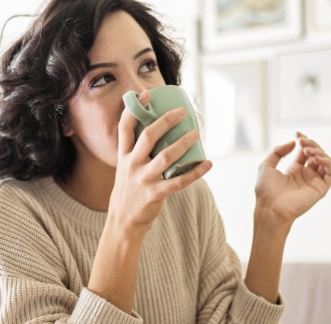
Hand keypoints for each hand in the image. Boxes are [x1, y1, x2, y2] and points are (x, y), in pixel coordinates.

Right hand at [108, 89, 212, 235]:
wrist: (123, 221)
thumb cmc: (129, 190)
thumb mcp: (126, 168)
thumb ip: (138, 152)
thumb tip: (160, 130)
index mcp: (124, 156)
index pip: (125, 128)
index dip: (134, 110)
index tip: (145, 95)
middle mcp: (132, 165)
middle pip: (148, 137)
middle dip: (165, 121)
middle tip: (181, 112)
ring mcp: (143, 180)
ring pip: (165, 157)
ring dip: (183, 144)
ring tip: (196, 134)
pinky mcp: (155, 194)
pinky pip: (178, 182)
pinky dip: (195, 172)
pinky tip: (207, 164)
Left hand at [254, 132, 330, 223]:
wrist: (270, 208)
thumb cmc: (266, 191)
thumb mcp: (266, 165)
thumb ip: (278, 151)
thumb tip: (293, 142)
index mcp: (294, 171)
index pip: (305, 152)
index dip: (303, 141)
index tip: (298, 134)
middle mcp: (306, 176)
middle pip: (316, 154)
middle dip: (311, 144)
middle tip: (302, 141)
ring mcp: (314, 182)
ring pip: (326, 162)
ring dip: (319, 152)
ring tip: (307, 150)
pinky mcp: (321, 189)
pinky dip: (327, 163)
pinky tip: (316, 158)